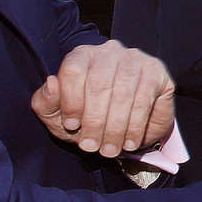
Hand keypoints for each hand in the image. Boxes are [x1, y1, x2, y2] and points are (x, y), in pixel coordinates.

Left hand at [32, 41, 175, 157]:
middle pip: (99, 84)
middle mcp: (108, 52)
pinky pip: (144, 98)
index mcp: (81, 56)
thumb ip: (46, 102)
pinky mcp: (156, 71)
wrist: (122, 131)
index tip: (72, 126)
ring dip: (115, 127)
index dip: (71, 101)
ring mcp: (134, 59)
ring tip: (110, 149)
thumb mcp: (57, 116)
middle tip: (93, 147)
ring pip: (123, 92)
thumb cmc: (86, 118)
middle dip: (94, 122)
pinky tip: (129, 142)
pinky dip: (135, 125)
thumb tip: (51, 82)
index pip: (73, 70)